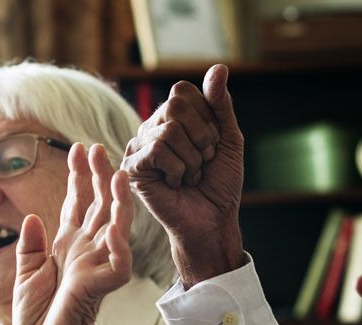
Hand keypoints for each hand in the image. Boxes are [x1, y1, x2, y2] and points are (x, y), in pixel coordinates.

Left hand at [13, 144, 131, 324]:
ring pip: (115, 225)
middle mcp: (86, 251)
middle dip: (97, 176)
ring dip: (117, 199)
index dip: (78, 178)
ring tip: (117, 172)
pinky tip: (117, 223)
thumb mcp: (25, 277)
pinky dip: (119, 241)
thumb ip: (30, 247)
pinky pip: (118, 259)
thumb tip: (32, 217)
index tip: (77, 150)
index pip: (76, 204)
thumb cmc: (38, 320)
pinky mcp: (104, 285)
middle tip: (96, 147)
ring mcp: (98, 266)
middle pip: (97, 206)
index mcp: (67, 247)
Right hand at [121, 64, 244, 286]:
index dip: (207, 118)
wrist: (213, 219)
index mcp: (172, 117)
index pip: (183, 92)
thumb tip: (218, 67)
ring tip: (190, 176)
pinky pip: (158, 150)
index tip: (213, 144)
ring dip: (192, 159)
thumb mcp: (228, 138)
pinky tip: (176, 184)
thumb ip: (220, 104)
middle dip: (202, 137)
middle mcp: (152, 127)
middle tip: (204, 161)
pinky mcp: (132, 167)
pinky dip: (179, 169)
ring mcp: (139, 146)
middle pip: (174, 106)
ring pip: (169, 130)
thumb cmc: (220, 182)